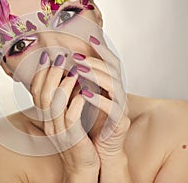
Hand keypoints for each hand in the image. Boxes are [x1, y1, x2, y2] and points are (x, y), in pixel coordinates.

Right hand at [30, 51, 99, 173]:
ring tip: (73, 71)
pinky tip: (83, 94)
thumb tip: (67, 76)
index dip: (40, 73)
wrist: (82, 165)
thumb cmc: (77, 138)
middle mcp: (49, 123)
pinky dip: (75, 104)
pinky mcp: (72, 138)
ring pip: (54, 105)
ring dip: (63, 85)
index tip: (46, 57)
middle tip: (60, 58)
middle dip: (51, 74)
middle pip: (43, 95)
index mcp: (46, 117)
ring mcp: (59, 131)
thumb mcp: (66, 117)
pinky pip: (71, 119)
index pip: (36, 92)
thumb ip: (63, 100)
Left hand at [73, 35, 130, 160]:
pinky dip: (98, 99)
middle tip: (77, 56)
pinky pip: (112, 108)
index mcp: (111, 87)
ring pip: (114, 85)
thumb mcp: (84, 98)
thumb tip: (66, 63)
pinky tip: (84, 93)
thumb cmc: (91, 123)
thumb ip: (80, 83)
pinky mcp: (120, 122)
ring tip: (79, 69)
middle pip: (113, 70)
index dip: (102, 50)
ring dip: (96, 74)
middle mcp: (118, 94)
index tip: (89, 37)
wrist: (100, 149)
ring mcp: (121, 107)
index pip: (110, 63)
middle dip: (95, 60)